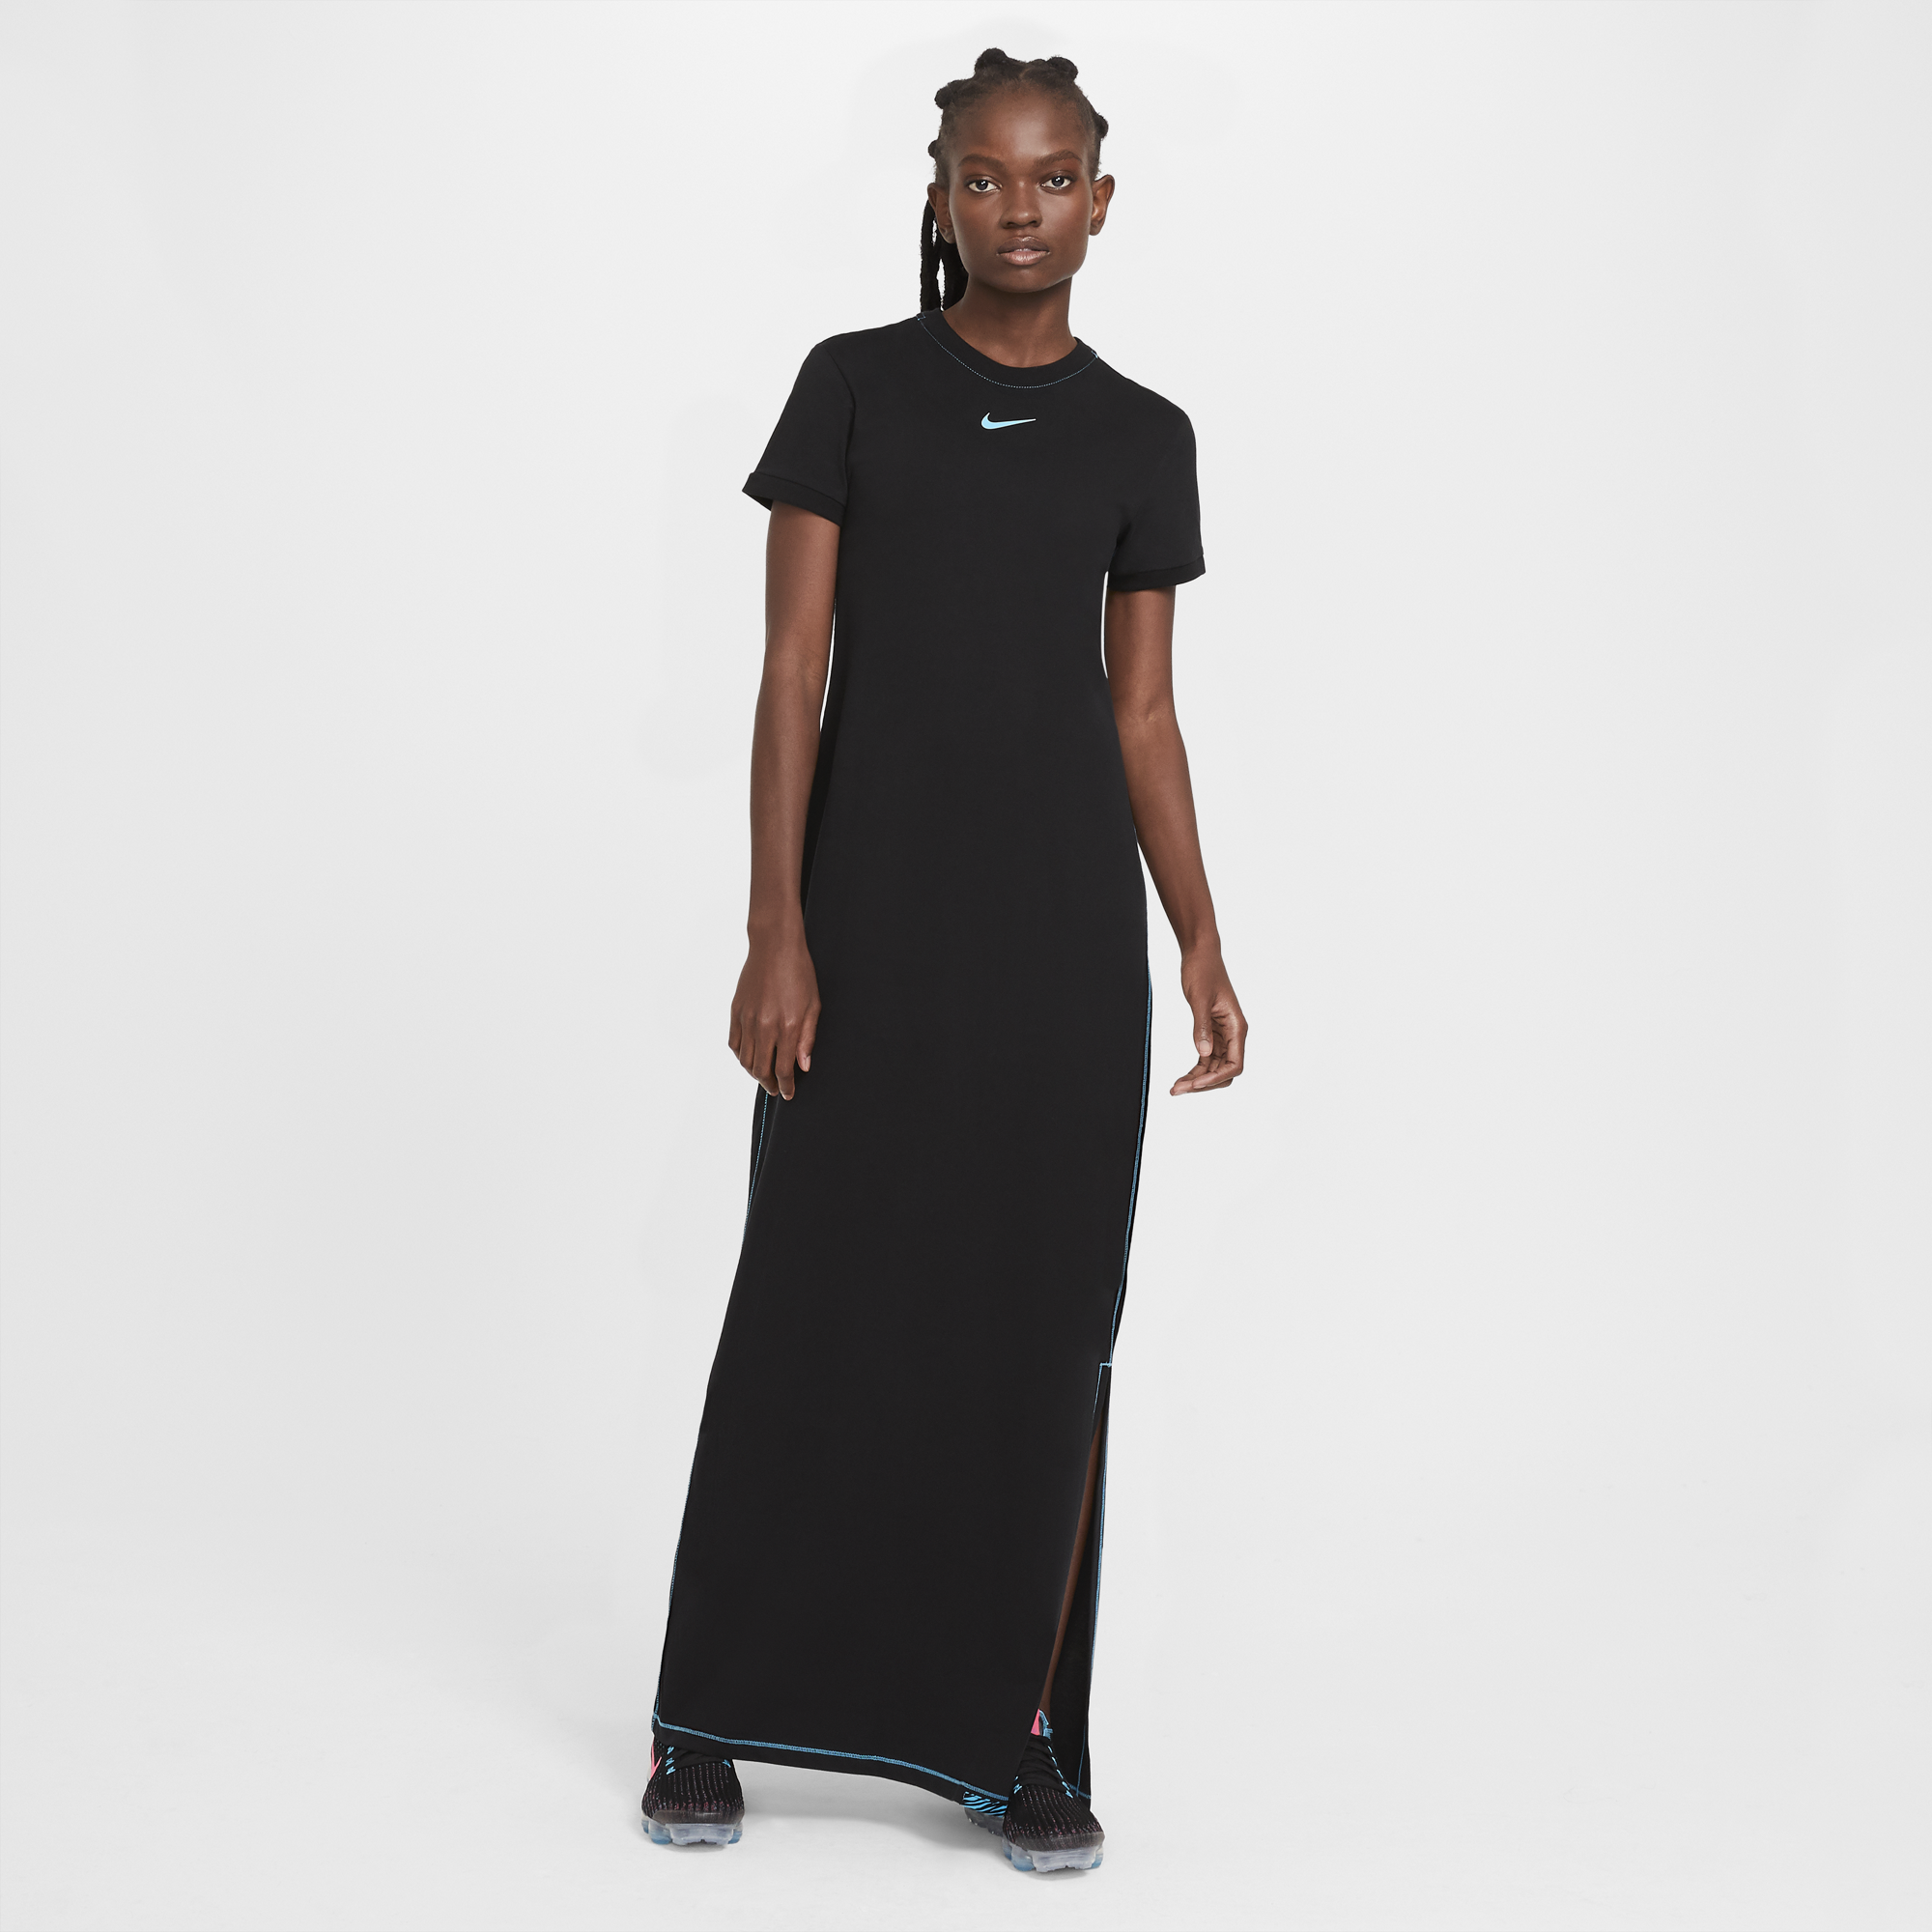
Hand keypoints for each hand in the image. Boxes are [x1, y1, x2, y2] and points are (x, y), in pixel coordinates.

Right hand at [729, 926, 820, 1099]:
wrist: (774, 947)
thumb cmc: (799, 973)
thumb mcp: (813, 1006)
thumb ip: (807, 1039)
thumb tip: (803, 1066)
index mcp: (787, 1027)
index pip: (783, 1069)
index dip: (787, 1086)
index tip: (789, 1094)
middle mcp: (764, 1027)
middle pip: (761, 1070)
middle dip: (770, 1085)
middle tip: (776, 1090)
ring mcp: (747, 1020)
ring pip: (745, 1060)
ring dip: (754, 1073)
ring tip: (764, 1076)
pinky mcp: (736, 1012)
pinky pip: (734, 1044)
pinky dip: (741, 1056)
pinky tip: (749, 1058)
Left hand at [1170, 947, 1246, 1094]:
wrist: (1200, 955)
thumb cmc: (1203, 971)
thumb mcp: (1200, 999)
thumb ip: (1202, 1027)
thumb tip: (1202, 1054)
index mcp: (1237, 1027)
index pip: (1234, 1064)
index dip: (1215, 1078)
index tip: (1194, 1083)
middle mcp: (1233, 1034)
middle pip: (1224, 1071)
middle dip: (1203, 1083)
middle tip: (1177, 1089)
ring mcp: (1223, 1035)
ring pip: (1214, 1068)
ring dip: (1197, 1079)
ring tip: (1175, 1088)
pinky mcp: (1212, 1033)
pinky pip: (1206, 1059)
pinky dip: (1195, 1069)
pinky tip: (1181, 1077)